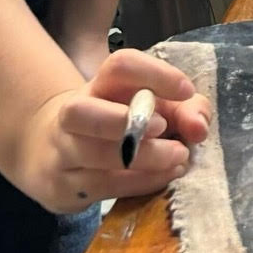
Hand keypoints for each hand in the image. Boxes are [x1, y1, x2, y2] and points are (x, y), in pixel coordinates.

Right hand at [1, 48, 207, 211]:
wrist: (54, 153)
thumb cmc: (121, 123)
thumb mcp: (156, 108)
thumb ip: (187, 111)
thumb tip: (198, 128)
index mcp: (101, 85)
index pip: (120, 66)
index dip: (154, 74)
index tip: (185, 91)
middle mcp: (73, 114)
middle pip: (81, 111)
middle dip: (124, 121)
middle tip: (165, 127)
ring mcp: (62, 152)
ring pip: (90, 153)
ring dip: (142, 157)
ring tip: (178, 157)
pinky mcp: (62, 187)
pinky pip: (100, 186)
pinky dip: (138, 182)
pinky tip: (164, 176)